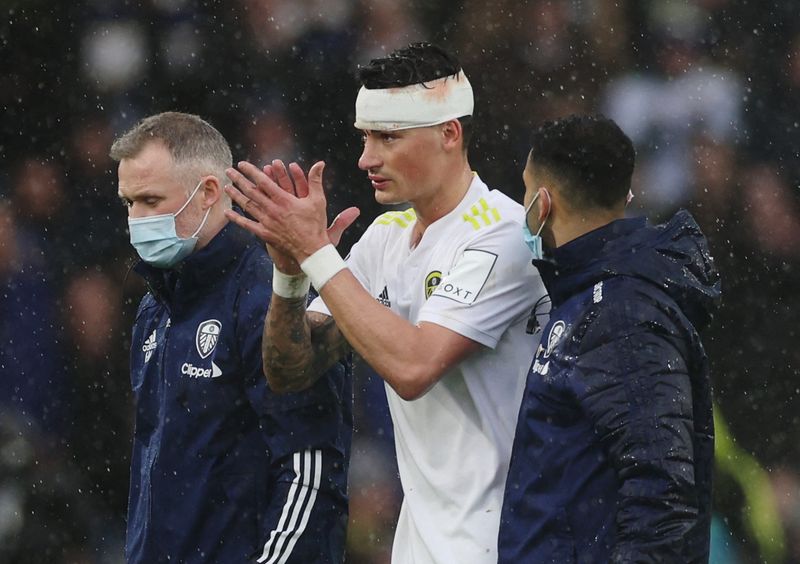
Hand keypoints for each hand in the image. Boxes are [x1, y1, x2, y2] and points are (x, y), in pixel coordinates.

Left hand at [224, 159, 359, 264]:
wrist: (311, 249)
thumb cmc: (315, 224)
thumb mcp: (318, 200)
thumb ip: (316, 180)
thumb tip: (320, 164)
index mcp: (283, 199)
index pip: (263, 181)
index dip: (251, 171)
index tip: (242, 164)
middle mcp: (272, 209)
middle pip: (251, 191)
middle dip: (238, 179)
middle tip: (229, 171)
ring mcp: (266, 222)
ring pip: (247, 205)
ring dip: (235, 195)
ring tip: (226, 187)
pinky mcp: (264, 233)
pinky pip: (247, 224)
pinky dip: (236, 218)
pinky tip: (227, 212)